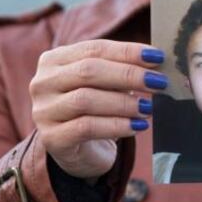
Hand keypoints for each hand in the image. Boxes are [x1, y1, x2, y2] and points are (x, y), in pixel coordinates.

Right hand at [30, 40, 166, 178]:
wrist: (80, 152)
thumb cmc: (96, 110)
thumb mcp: (106, 85)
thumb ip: (122, 70)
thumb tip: (156, 61)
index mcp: (54, 60)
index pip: (94, 49)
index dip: (127, 52)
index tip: (158, 57)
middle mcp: (42, 82)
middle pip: (88, 71)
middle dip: (128, 75)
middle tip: (159, 82)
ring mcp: (43, 111)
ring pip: (86, 99)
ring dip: (123, 103)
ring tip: (148, 107)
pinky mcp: (52, 138)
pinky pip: (86, 127)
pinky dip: (116, 125)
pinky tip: (137, 126)